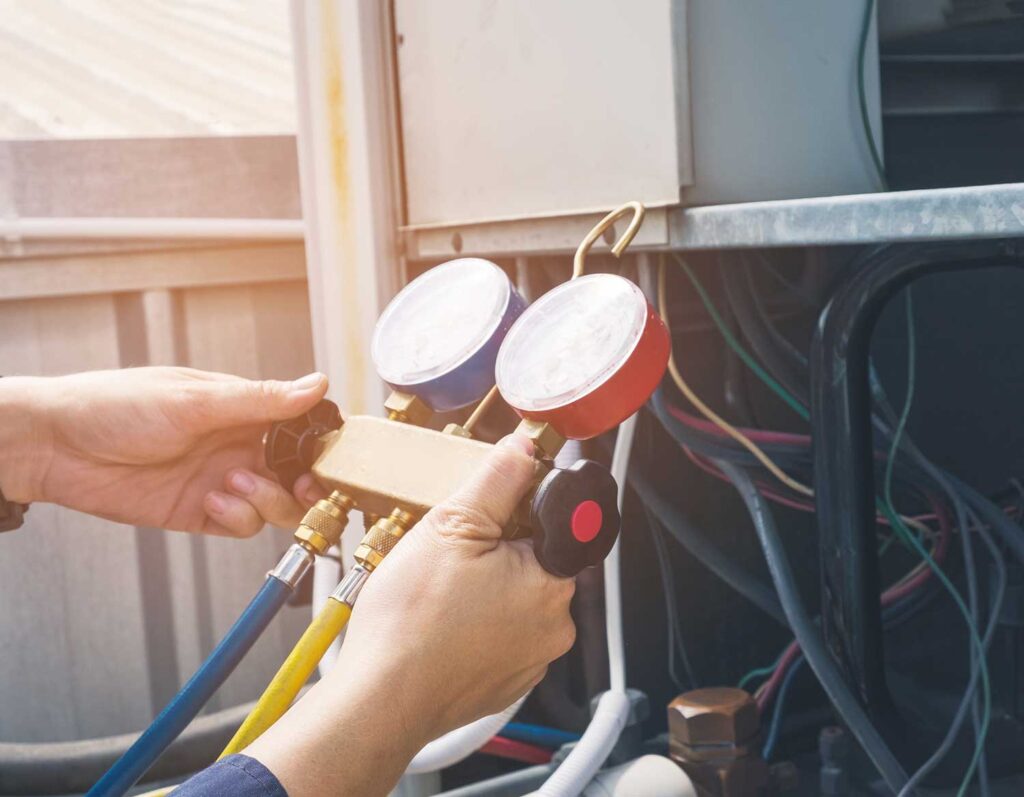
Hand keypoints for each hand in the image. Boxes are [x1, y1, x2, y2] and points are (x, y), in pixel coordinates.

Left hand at [0, 367, 330, 534]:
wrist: (55, 447)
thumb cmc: (115, 406)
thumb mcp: (195, 399)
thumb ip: (260, 400)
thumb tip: (315, 383)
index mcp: (242, 408)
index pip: (299, 425)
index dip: (320, 442)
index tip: (331, 455)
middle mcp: (237, 444)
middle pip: (296, 471)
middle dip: (306, 482)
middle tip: (303, 485)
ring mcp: (221, 479)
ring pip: (275, 502)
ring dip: (266, 499)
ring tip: (234, 484)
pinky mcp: (200, 512)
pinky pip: (241, 525)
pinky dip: (237, 517)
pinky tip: (211, 500)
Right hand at [247, 435, 575, 796]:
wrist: (379, 699)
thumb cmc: (411, 623)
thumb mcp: (451, 526)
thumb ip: (496, 480)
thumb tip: (524, 449)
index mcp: (552, 582)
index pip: (557, 525)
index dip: (519, 511)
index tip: (489, 515)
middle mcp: (555, 626)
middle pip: (535, 561)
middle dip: (498, 549)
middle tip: (453, 552)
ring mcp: (531, 660)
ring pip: (515, 600)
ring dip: (485, 587)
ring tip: (439, 589)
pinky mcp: (505, 682)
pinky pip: (499, 636)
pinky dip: (475, 625)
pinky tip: (440, 619)